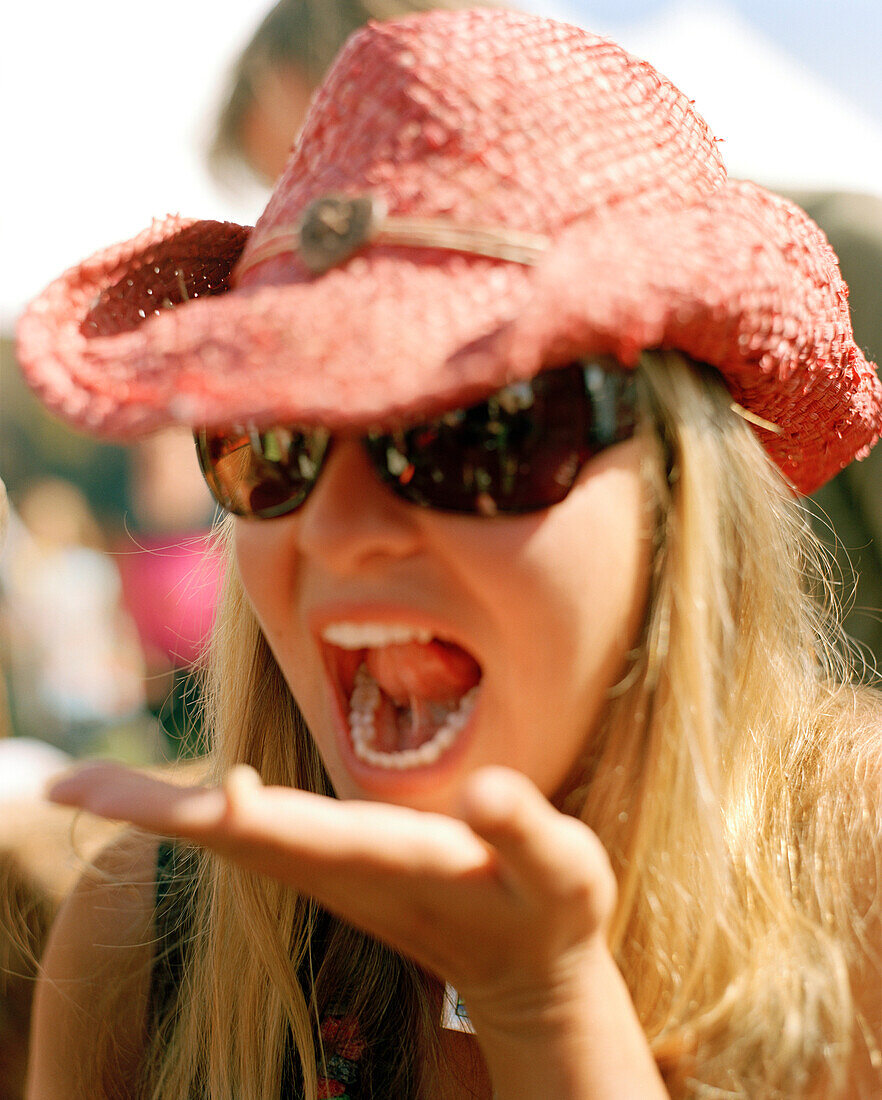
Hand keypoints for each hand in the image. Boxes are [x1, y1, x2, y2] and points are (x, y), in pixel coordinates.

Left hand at [48, 762, 616, 1036]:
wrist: (528, 969)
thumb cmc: (549, 909)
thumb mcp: (562, 871)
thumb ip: (524, 831)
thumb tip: (485, 791)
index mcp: (385, 857)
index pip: (286, 832)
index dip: (224, 813)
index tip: (168, 790)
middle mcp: (337, 866)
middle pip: (227, 836)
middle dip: (148, 810)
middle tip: (64, 786)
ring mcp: (326, 869)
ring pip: (226, 837)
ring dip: (155, 812)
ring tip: (83, 787)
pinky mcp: (331, 863)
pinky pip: (246, 835)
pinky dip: (194, 815)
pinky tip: (167, 799)